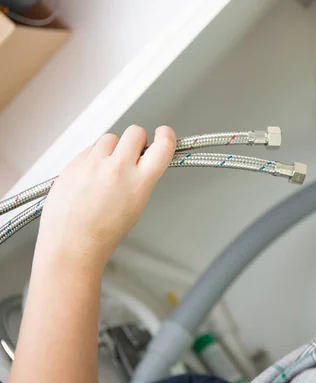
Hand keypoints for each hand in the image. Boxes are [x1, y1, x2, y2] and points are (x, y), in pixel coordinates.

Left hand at [35, 125, 175, 264]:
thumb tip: (144, 160)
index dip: (166, 136)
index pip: (163, 145)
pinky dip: (92, 159)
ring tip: (104, 172)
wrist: (73, 242)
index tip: (164, 134)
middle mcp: (118, 168)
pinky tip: (89, 178)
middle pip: (135, 132)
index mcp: (140, 181)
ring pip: (110, 138)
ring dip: (111, 149)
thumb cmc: (104, 231)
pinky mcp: (74, 162)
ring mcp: (94, 163)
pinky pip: (89, 149)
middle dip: (136, 140)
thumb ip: (142, 177)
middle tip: (130, 155)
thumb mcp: (137, 205)